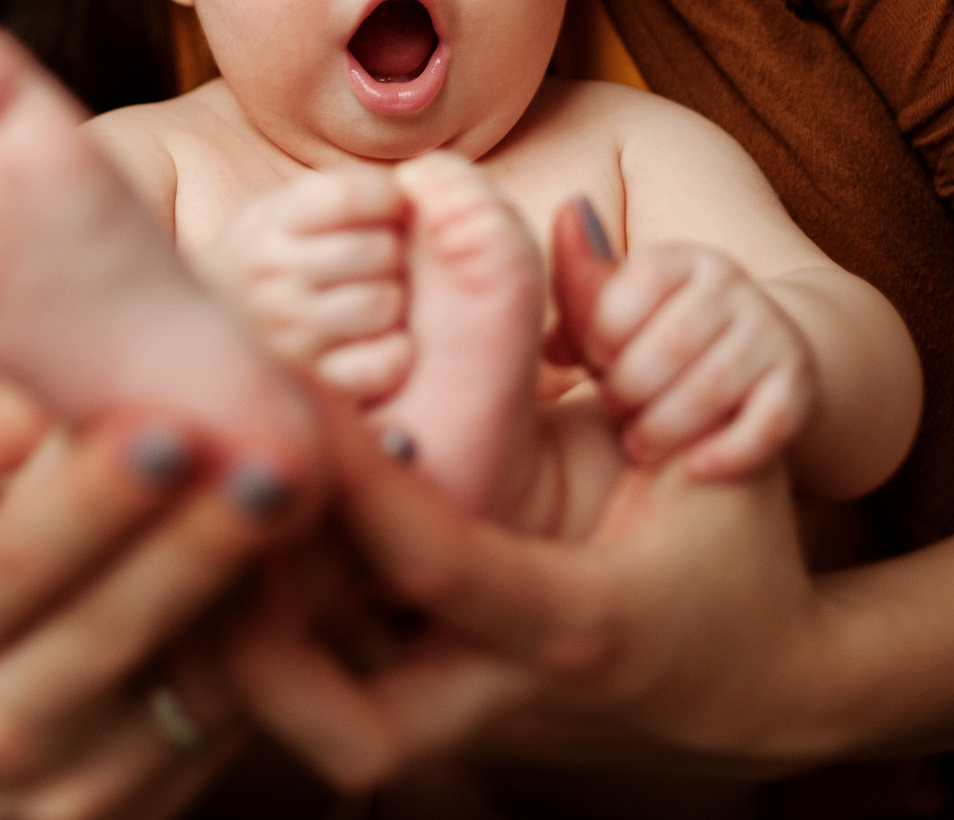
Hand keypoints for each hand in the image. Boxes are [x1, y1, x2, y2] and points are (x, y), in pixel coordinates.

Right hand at [0, 381, 294, 818]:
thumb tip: (75, 371)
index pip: (16, 554)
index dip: (95, 496)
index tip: (170, 424)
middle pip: (117, 625)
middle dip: (204, 543)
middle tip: (281, 465)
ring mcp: (79, 780)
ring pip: (198, 683)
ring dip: (277, 592)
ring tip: (328, 505)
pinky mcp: (145, 810)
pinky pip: (236, 717)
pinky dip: (290, 640)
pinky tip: (330, 559)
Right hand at [187, 165, 413, 403]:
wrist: (203, 330)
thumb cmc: (268, 259)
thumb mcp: (279, 210)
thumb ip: (337, 191)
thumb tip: (407, 189)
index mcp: (267, 227)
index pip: (345, 198)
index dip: (385, 195)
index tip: (391, 203)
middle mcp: (273, 281)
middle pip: (375, 250)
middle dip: (391, 248)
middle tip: (381, 255)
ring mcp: (290, 336)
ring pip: (381, 304)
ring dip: (392, 297)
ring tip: (374, 293)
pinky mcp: (311, 381)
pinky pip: (379, 364)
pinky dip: (394, 351)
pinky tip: (378, 337)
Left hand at [221, 392, 832, 791]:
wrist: (770, 693)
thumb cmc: (738, 553)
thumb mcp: (712, 444)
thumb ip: (631, 336)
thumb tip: (572, 217)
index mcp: (576, 621)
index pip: (436, 563)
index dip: (350, 487)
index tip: (285, 410)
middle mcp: (513, 693)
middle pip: (357, 723)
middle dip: (267, 659)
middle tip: (191, 546)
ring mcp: (476, 733)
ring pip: (331, 735)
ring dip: (253, 663)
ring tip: (183, 551)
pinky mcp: (450, 736)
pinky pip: (339, 713)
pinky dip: (280, 665)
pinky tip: (227, 584)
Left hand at [577, 240, 819, 479]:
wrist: (754, 366)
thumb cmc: (656, 341)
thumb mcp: (614, 311)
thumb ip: (580, 281)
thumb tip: (569, 210)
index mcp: (682, 259)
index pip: (631, 291)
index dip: (600, 337)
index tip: (591, 362)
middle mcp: (733, 285)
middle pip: (670, 343)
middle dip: (628, 386)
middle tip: (612, 407)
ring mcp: (771, 333)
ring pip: (713, 388)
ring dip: (666, 426)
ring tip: (638, 444)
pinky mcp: (799, 386)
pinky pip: (769, 423)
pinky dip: (729, 452)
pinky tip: (694, 468)